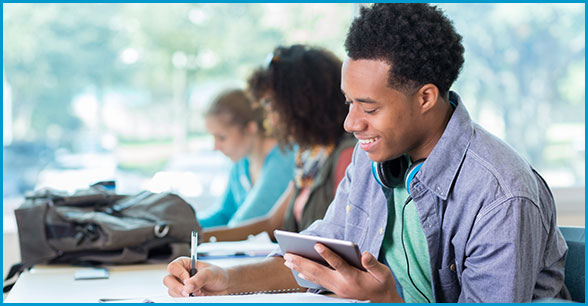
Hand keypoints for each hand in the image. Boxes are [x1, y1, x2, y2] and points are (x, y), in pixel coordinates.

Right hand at [163, 256, 229, 296]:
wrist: (224, 285)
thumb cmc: (216, 275)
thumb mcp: (210, 273)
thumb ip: (199, 279)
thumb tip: (188, 286)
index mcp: (184, 264)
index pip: (173, 267)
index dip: (179, 273)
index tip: (188, 278)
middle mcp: (180, 275)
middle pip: (168, 280)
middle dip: (178, 287)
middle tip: (189, 291)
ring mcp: (181, 286)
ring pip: (172, 291)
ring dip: (184, 294)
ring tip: (198, 292)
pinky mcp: (184, 295)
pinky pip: (179, 299)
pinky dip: (187, 300)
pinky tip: (198, 296)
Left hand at [283, 243, 402, 301]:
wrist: (382, 302)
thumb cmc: (382, 285)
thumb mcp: (383, 274)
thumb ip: (374, 264)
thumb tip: (365, 254)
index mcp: (353, 278)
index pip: (338, 264)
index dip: (328, 254)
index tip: (317, 244)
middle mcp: (341, 284)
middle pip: (319, 272)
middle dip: (303, 262)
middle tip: (289, 254)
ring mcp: (336, 288)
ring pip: (316, 277)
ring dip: (301, 268)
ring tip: (288, 260)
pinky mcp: (335, 290)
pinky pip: (318, 282)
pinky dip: (307, 276)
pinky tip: (298, 272)